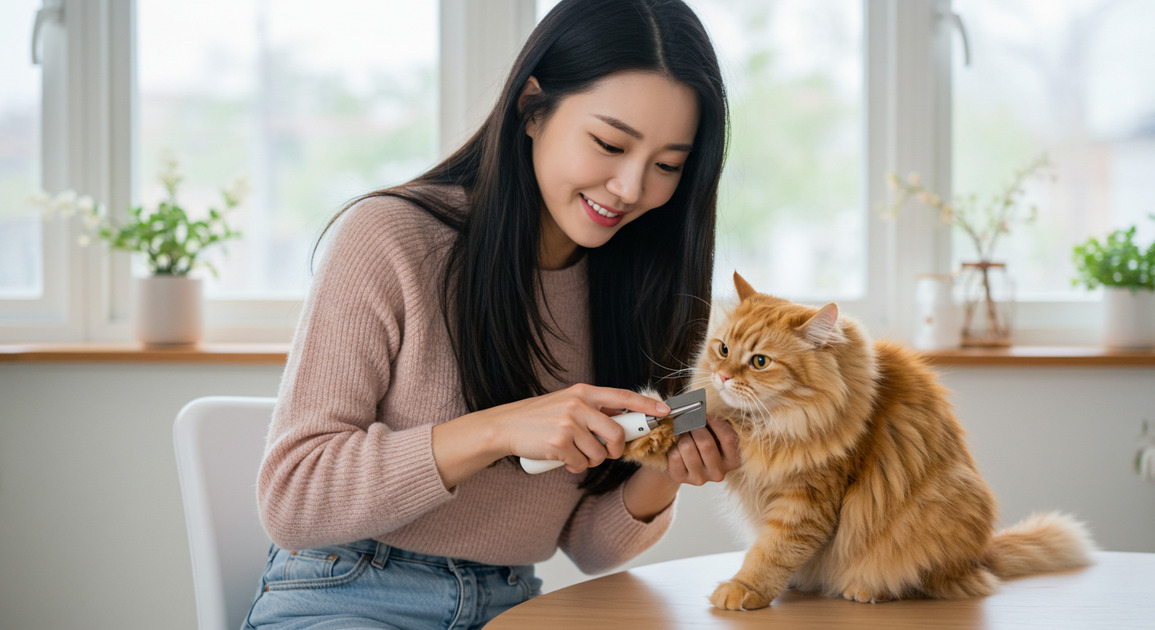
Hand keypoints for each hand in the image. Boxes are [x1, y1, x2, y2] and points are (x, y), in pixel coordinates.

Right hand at [488, 384, 670, 473]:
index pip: (623, 397)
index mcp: (583, 392)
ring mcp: (568, 425)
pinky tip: (562, 457)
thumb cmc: (541, 417)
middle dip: (616, 449)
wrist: (506, 426)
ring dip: (590, 460)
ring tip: (574, 451)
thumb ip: (594, 409)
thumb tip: (624, 420)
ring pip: (599, 454)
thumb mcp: (568, 403)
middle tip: (606, 452)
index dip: (647, 405)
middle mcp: (578, 406)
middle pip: (616, 434)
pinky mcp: (559, 444)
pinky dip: (575, 466)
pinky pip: (582, 464)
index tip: (665, 412)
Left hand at [663, 413, 740, 485]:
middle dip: (695, 427)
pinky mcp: (681, 478)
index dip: (716, 423)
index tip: (706, 415)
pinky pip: (674, 455)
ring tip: (684, 434)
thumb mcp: (716, 433)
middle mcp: (718, 473)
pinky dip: (673, 446)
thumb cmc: (703, 442)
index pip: (729, 439)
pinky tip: (677, 447)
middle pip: (706, 443)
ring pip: (687, 447)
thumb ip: (714, 424)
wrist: (684, 459)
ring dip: (683, 436)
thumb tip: (700, 413)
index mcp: (733, 461)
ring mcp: (700, 478)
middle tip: (691, 422)